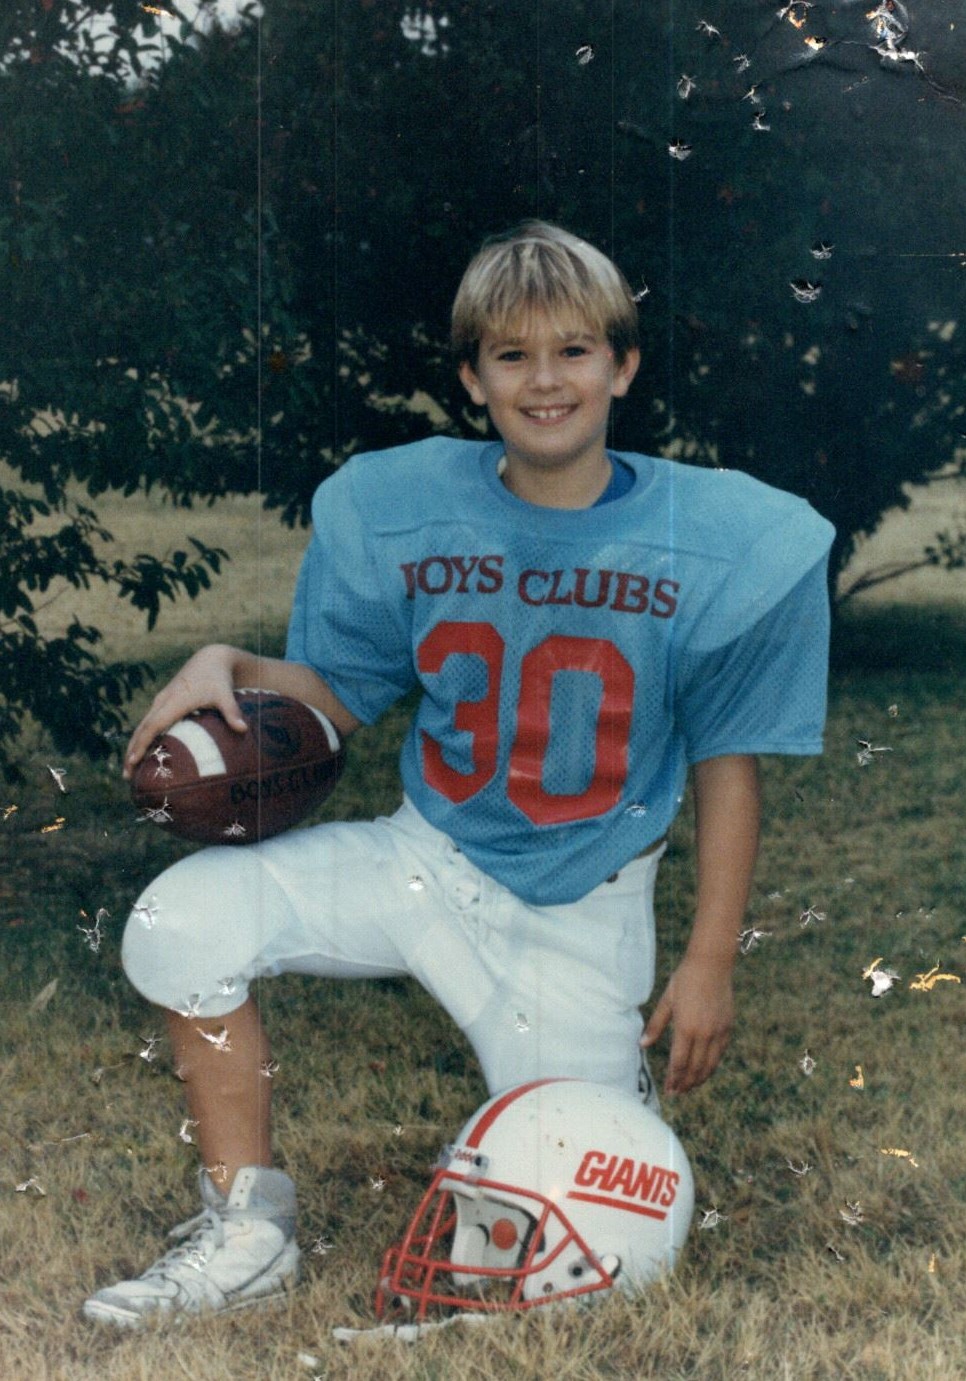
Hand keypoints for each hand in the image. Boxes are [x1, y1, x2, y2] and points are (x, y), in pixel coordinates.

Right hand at [123, 644, 247, 778]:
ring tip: (128, 771)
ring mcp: (161, 701)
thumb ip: (232, 712)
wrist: (211, 659)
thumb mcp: (225, 694)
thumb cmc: (219, 679)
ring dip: (133, 747)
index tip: (133, 761)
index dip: (142, 743)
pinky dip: (141, 738)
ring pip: (142, 726)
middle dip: (132, 751)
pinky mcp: (163, 702)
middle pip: (142, 729)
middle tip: (126, 775)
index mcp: (175, 701)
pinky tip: (141, 754)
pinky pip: (148, 723)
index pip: (153, 725)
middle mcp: (163, 701)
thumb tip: (243, 729)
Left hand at [641, 954, 733, 1094]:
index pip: (679, 1063)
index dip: (673, 1079)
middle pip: (695, 1069)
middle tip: (677, 1093)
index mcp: (685, 1028)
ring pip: (710, 1065)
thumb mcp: (666, 1001)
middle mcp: (704, 1034)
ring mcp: (718, 1032)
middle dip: (685, 1084)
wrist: (711, 965)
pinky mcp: (727, 1028)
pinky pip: (720, 1053)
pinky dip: (712, 1065)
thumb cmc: (685, 980)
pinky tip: (705, 1069)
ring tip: (690, 1086)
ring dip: (699, 1078)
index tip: (668, 1089)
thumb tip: (642, 1045)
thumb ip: (655, 1025)